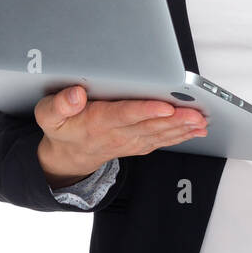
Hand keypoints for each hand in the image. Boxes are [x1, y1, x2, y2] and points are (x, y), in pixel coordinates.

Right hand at [35, 85, 207, 187]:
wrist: (68, 157)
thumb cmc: (62, 129)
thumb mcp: (49, 115)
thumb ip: (60, 104)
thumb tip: (75, 94)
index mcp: (97, 122)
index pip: (125, 115)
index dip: (145, 111)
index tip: (164, 106)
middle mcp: (118, 133)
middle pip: (150, 125)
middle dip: (175, 119)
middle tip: (197, 112)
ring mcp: (131, 141)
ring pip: (160, 134)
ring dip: (183, 127)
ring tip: (202, 120)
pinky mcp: (139, 144)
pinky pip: (163, 140)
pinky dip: (182, 135)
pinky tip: (197, 129)